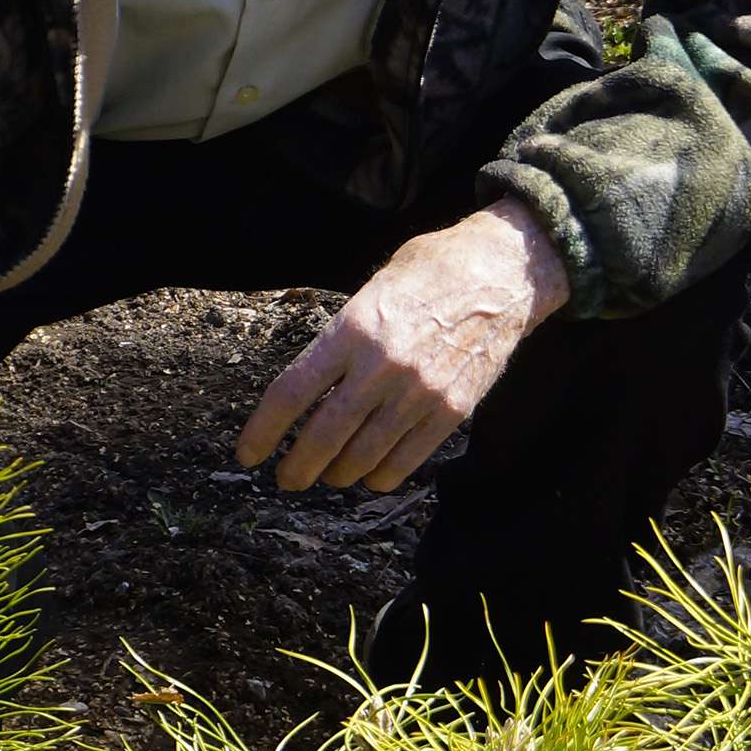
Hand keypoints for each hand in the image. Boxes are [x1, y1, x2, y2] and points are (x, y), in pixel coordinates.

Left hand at [236, 199, 568, 495]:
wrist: (502, 272)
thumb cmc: (429, 272)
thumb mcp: (371, 289)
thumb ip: (341, 336)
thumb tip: (310, 384)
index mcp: (352, 329)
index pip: (291, 392)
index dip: (262, 430)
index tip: (248, 453)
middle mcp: (382, 365)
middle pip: (323, 435)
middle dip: (297, 467)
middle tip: (286, 478)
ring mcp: (419, 392)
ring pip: (363, 456)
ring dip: (337, 474)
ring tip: (327, 476)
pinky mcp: (452, 409)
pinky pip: (407, 459)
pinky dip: (382, 476)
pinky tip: (370, 477)